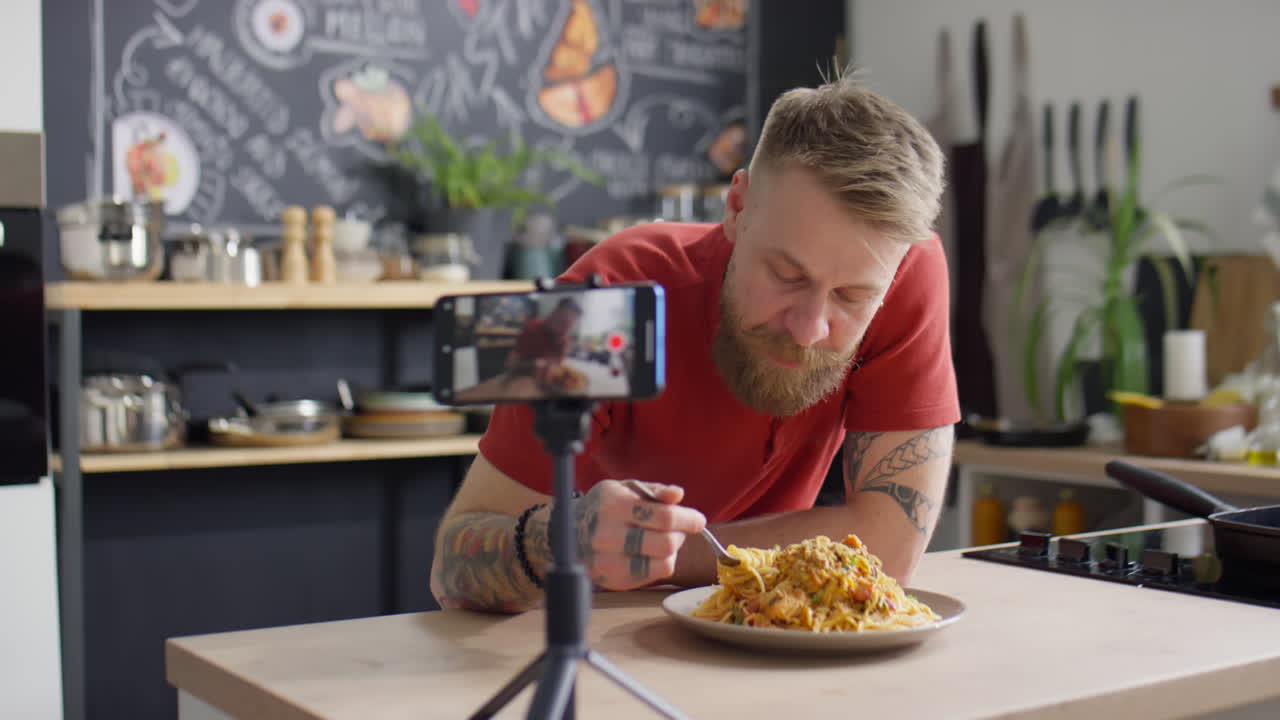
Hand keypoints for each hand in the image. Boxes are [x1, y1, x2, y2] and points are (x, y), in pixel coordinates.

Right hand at [570, 479, 705, 589]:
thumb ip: (655, 491)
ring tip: (662, 540)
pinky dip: (660, 563)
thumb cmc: (605, 507)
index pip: (664, 516)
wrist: (569, 533)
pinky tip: (650, 553)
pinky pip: (653, 575)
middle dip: (680, 535)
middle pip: (666, 543)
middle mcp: (608, 535)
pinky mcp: (613, 580)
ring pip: (663, 562)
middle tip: (678, 529)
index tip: (699, 520)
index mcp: (613, 505)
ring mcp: (608, 561)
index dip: (688, 519)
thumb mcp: (626, 489)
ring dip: (672, 550)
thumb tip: (678, 495)